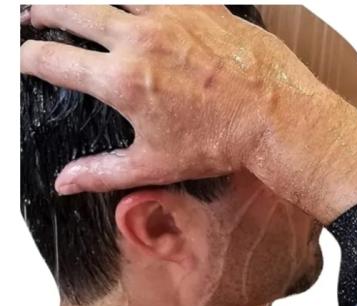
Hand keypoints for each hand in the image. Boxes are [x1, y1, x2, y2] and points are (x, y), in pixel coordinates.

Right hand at [20, 4, 329, 194]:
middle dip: (42, 13)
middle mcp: (137, 37)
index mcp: (121, 79)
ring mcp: (167, 15)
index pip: (51, 60)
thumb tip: (64, 183)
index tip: (22, 61)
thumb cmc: (221, 144)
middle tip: (32, 18)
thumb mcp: (156, 163)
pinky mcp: (195, 5)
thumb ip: (103, 172)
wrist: (277, 118)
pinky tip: (133, 10)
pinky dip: (138, 4)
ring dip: (86, 3)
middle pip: (69, 9)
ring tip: (76, 9)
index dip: (27, 59)